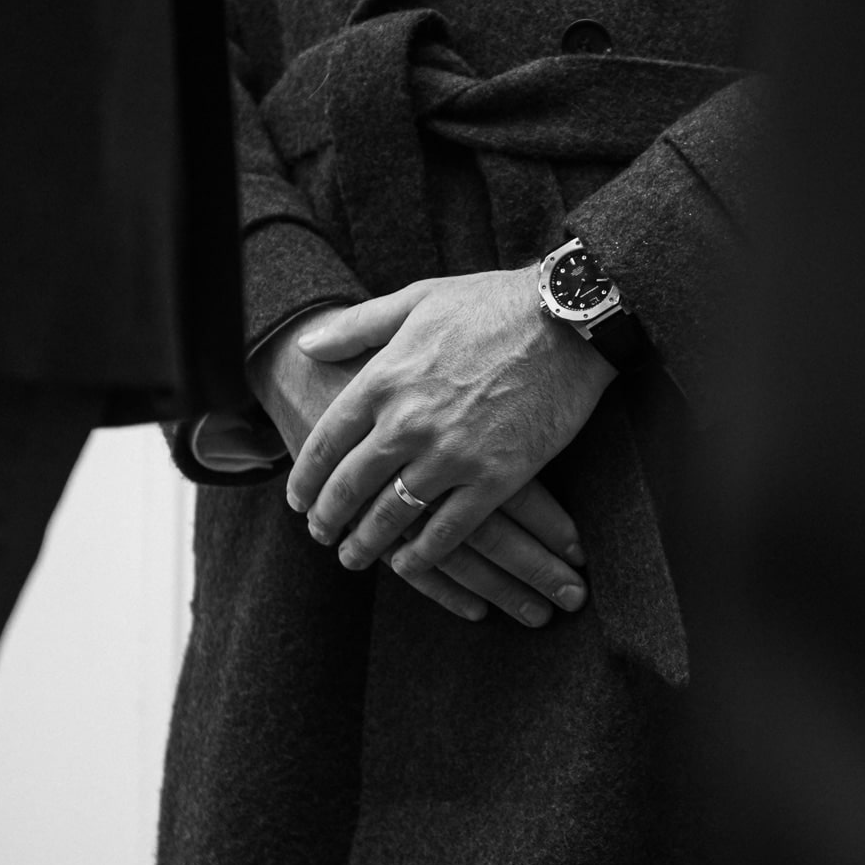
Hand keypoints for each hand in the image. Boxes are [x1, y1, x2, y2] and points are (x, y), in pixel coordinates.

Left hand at [252, 308, 589, 626]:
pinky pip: (449, 530)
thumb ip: (358, 327)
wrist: (567, 319)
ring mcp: (452, 453)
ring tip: (354, 557)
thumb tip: (308, 345)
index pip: (326, 442)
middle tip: (319, 534)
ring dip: (367, 543)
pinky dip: (424, 554)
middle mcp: (408, 421)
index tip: (297, 499)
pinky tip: (409, 564)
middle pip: (350, 485)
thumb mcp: (417, 300)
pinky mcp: (496, 477)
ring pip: (393, 514)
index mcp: (384, 378)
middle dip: (327, 517)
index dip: (306, 478)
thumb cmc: (493, 303)